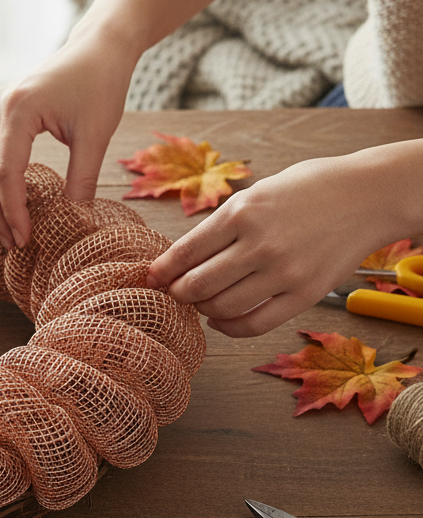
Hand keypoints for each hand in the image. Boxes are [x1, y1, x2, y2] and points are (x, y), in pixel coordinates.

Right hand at [0, 23, 136, 250]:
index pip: (5, 173)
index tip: (26, 240)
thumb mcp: (97, 135)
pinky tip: (8, 207)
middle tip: (14, 245)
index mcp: (18, 108)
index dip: (13, 211)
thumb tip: (73, 220)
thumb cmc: (101, 85)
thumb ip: (82, 178)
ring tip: (10, 233)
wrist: (98, 48)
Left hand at [146, 149, 416, 336]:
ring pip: (221, 307)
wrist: (367, 196)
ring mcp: (283, 271)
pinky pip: (254, 324)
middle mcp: (260, 243)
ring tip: (201, 301)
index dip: (162, 270)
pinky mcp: (304, 294)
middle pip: (197, 284)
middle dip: (177, 292)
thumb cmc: (307, 190)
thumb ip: (221, 224)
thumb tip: (180, 257)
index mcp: (242, 212)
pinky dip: (228, 327)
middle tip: (174, 292)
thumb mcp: (257, 193)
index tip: (150, 279)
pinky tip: (220, 319)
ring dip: (202, 309)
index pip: (186, 251)